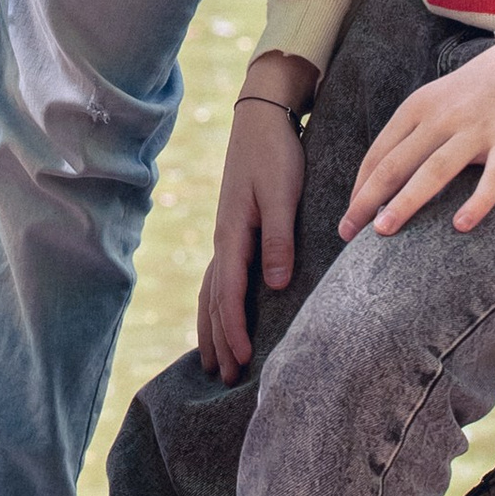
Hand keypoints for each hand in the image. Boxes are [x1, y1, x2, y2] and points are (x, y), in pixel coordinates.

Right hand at [198, 57, 315, 383]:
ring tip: (213, 360)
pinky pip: (219, 277)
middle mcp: (224, 239)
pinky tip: (221, 313)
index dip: (233, 330)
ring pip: (212, 290)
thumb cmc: (277, 153)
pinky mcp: (235, 228)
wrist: (262, 117)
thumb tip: (273, 285)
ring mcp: (226, 234)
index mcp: (234, 234)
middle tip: (224, 378)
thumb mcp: (283, 194)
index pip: (229, 293)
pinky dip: (216, 303)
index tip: (240, 362)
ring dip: (212, 326)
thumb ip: (279, 239)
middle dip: (218, 339)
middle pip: (214, 299)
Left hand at [338, 38, 494, 242]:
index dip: (360, 187)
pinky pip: (492, 178)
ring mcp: (477, 129)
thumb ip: (414, 132)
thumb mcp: (438, 100)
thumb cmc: (481, 88)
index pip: (380, 153)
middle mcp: (443, 117)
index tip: (348, 217)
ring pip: (434, 171)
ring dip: (405, 202)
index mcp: (419, 107)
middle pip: (396, 164)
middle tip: (348, 232)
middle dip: (368, 200)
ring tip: (383, 231)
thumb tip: (384, 176)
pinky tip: (461, 226)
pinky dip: (477, 202)